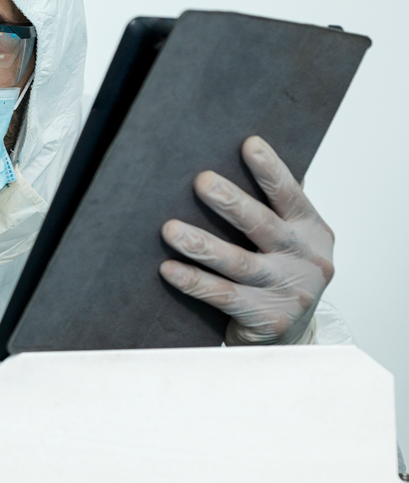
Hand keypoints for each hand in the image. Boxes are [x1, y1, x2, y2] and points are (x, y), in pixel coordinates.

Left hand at [159, 136, 334, 344]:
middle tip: (201, 181)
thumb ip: (273, 211)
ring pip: (239, 263)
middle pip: (263, 226)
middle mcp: (307, 259)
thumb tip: (235, 162)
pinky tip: (169, 269)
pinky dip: (194, 281)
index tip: (248, 144)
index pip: (291, 195)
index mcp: (313, 231)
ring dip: (202, 244)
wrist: (290, 338)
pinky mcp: (269, 318)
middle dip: (231, 202)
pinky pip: (223, 296)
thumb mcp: (287, 242)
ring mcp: (290, 291)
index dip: (270, 170)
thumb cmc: (279, 278)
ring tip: (170, 229)